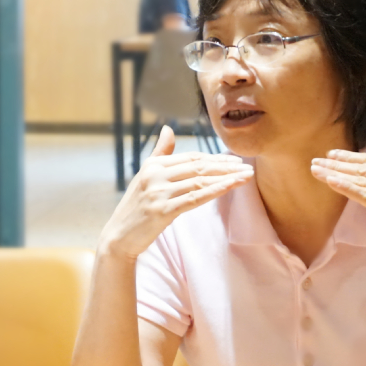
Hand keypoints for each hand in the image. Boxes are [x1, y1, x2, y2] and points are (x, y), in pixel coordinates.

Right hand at [98, 125, 253, 258]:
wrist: (119, 237)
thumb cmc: (136, 208)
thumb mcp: (145, 176)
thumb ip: (159, 153)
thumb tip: (169, 129)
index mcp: (152, 165)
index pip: (191, 158)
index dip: (215, 158)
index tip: (235, 159)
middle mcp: (155, 175)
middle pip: (198, 167)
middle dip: (226, 166)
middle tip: (247, 165)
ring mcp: (158, 193)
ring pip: (200, 182)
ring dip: (227, 178)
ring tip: (246, 176)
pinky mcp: (163, 211)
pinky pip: (195, 198)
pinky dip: (216, 191)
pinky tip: (231, 187)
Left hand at [310, 140, 365, 260]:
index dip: (350, 156)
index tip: (332, 154)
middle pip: (364, 167)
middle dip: (337, 163)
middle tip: (317, 160)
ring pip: (361, 180)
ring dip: (335, 174)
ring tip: (316, 170)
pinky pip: (365, 196)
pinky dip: (347, 187)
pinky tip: (331, 182)